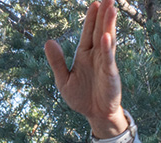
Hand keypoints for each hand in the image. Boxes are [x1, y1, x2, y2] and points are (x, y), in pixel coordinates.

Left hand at [44, 0, 127, 138]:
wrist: (94, 114)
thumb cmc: (81, 97)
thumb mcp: (63, 80)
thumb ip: (56, 62)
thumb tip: (48, 42)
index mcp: (84, 55)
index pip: (88, 32)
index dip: (91, 18)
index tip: (94, 3)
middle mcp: (96, 55)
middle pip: (100, 31)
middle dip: (103, 14)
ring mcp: (105, 63)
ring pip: (107, 40)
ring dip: (109, 25)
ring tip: (111, 8)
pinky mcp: (110, 74)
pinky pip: (108, 59)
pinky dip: (107, 48)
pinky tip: (107, 37)